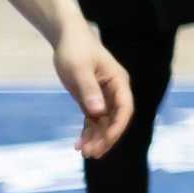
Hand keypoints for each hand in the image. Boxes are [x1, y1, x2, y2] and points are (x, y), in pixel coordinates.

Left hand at [53, 21, 131, 158]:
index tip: (105, 142)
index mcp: (119, 82)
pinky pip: (93, 121)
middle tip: (91, 154)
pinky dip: (88, 133)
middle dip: (105, 138)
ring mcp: (104, 96)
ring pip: (104, 123)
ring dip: (96, 138)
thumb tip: (98, 112)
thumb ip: (89, 90)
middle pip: (116, 120)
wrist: (68, 38)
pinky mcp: (91, 99)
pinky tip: (78, 144)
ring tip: (84, 153)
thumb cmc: (75, 50)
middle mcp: (115, 91)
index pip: (125, 109)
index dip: (117, 127)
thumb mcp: (79, 69)